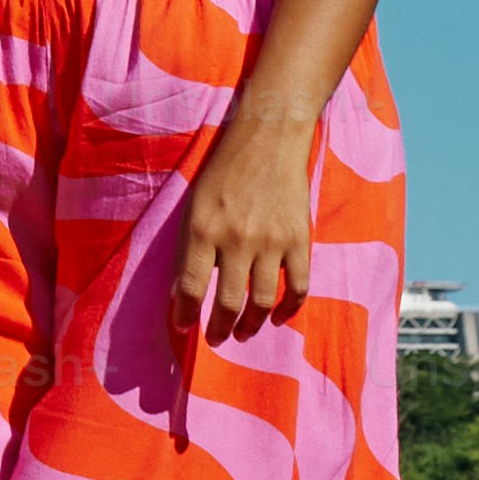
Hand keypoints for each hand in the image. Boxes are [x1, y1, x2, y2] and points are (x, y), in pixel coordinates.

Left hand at [169, 111, 318, 342]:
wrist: (268, 140)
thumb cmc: (224, 172)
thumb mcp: (194, 205)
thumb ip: (188, 247)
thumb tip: (179, 292)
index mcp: (203, 230)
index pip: (190, 286)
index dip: (184, 313)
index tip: (183, 326)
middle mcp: (237, 240)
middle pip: (227, 301)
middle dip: (219, 328)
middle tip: (215, 339)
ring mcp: (271, 242)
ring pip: (263, 301)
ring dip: (251, 325)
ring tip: (243, 334)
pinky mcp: (299, 240)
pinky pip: (299, 287)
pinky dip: (290, 309)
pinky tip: (278, 318)